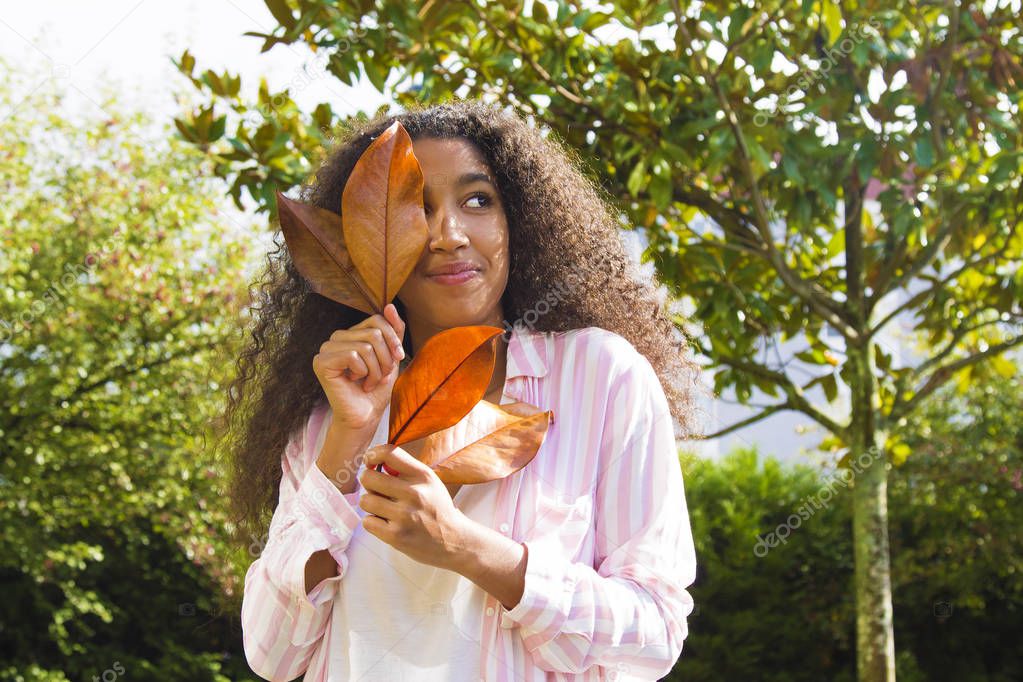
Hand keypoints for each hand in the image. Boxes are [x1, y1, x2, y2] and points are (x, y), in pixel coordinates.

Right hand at [312, 303, 405, 431]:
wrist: (366, 415)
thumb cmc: (377, 388)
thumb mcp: (391, 356)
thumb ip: (393, 331)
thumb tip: (389, 306)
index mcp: (351, 334)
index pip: (377, 320)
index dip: (393, 339)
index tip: (398, 358)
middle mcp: (337, 337)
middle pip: (374, 333)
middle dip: (385, 358)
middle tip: (379, 376)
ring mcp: (326, 349)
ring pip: (366, 345)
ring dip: (375, 369)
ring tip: (369, 381)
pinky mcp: (321, 362)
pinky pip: (353, 355)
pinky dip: (363, 372)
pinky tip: (355, 382)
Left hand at [357, 444, 468, 569]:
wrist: (453, 540)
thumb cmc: (435, 508)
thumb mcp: (429, 482)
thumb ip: (405, 470)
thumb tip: (372, 463)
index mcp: (422, 476)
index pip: (389, 453)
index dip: (372, 454)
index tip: (370, 461)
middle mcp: (414, 493)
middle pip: (369, 477)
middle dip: (368, 482)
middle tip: (376, 489)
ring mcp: (404, 515)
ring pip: (365, 500)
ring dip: (371, 504)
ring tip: (384, 509)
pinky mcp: (396, 536)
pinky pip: (367, 522)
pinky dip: (373, 522)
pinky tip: (386, 523)